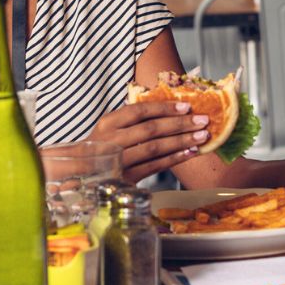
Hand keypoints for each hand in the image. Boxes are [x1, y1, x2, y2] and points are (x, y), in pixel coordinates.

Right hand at [88, 101, 208, 182]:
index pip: (140, 111)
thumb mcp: (110, 130)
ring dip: (181, 141)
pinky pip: (154, 166)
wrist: (82, 176)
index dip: (165, 108)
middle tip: (202, 120)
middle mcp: (111, 140)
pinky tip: (189, 153)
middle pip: (151, 129)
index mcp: (108, 123)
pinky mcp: (125, 178)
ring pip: (155, 148)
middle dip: (180, 124)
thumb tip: (171, 110)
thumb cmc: (102, 149)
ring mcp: (118, 160)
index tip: (187, 106)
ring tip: (201, 136)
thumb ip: (133, 120)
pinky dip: (174, 159)